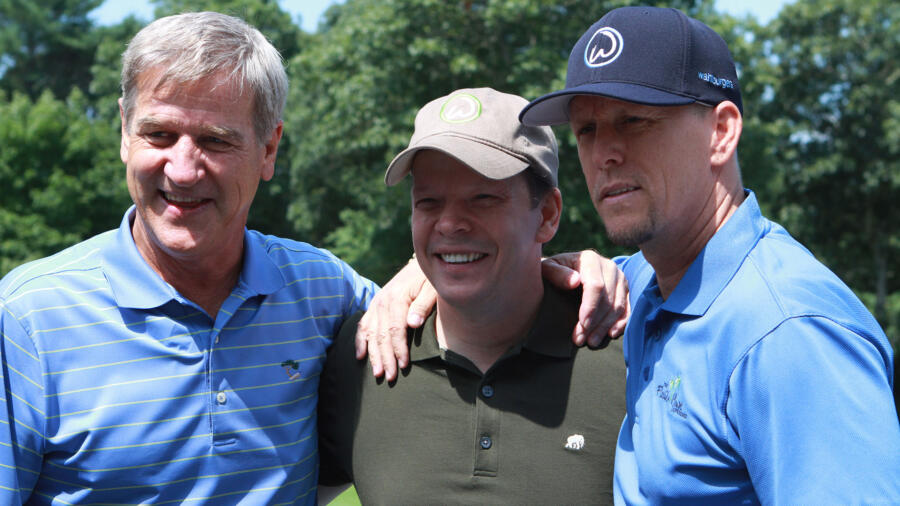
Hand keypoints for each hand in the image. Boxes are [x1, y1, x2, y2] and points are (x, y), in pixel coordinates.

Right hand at [355, 258, 436, 380]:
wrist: (421, 264)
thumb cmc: (430, 279)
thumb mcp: (432, 288)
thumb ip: (423, 305)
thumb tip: (412, 323)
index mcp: (397, 298)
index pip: (395, 329)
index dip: (399, 349)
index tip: (403, 365)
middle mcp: (382, 302)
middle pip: (381, 335)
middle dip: (385, 358)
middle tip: (389, 377)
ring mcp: (376, 304)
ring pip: (371, 333)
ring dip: (373, 354)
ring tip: (377, 373)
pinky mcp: (375, 306)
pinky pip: (363, 325)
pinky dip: (361, 341)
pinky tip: (360, 356)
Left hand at [541, 250, 628, 347]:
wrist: (563, 269)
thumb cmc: (553, 271)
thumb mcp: (548, 269)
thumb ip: (556, 273)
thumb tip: (575, 281)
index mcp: (590, 259)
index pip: (596, 286)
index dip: (591, 307)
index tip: (582, 324)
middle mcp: (609, 266)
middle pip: (608, 299)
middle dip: (595, 322)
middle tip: (581, 339)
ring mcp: (619, 278)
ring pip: (618, 306)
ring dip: (605, 326)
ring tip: (591, 341)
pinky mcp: (624, 289)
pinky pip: (627, 308)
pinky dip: (621, 323)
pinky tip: (611, 334)